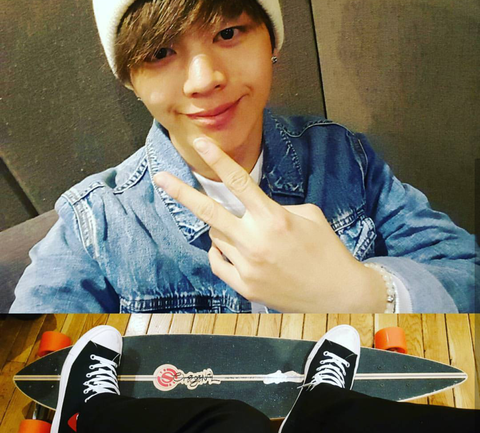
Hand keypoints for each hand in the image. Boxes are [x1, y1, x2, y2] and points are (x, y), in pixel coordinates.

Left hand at [154, 138, 385, 311]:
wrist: (338, 294)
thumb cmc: (327, 250)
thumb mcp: (309, 216)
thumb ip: (275, 207)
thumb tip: (250, 208)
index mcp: (274, 218)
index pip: (239, 182)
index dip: (217, 160)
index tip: (199, 143)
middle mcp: (255, 241)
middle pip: (209, 211)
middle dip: (181, 192)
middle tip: (161, 178)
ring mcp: (247, 266)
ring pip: (215, 236)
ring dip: (221, 228)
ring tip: (243, 231)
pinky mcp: (245, 287)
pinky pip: (218, 262)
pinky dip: (220, 251)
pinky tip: (230, 248)